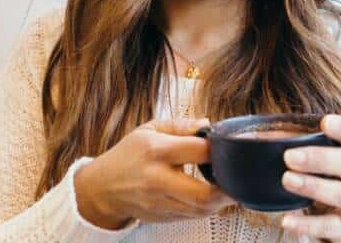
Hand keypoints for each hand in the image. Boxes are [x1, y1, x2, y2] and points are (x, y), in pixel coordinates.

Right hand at [74, 118, 236, 228]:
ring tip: (227, 187)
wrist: (102, 187)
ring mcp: (160, 202)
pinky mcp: (162, 217)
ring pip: (201, 209)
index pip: (199, 151)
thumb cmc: (128, 155)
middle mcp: (158, 180)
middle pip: (204, 193)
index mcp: (156, 151)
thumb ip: (181, 126)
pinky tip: (210, 196)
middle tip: (237, 177)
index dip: (218, 148)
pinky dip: (206, 207)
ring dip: (221, 200)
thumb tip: (207, 124)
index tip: (224, 146)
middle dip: (227, 187)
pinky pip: (192, 216)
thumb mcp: (149, 130)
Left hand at [279, 114, 340, 241]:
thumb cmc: (331, 178)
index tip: (325, 122)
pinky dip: (308, 224)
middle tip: (289, 157)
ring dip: (312, 186)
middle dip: (318, 158)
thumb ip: (300, 146)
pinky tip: (287, 221)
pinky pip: (329, 226)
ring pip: (339, 193)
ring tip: (286, 180)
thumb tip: (257, 138)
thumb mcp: (325, 160)